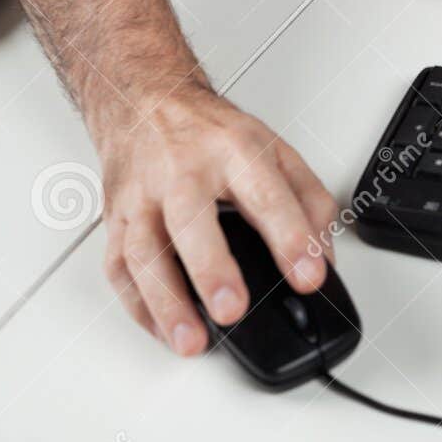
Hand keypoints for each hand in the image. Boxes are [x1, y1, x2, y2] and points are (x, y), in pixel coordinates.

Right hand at [97, 85, 339, 354]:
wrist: (147, 101)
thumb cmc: (210, 132)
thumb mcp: (274, 149)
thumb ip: (308, 200)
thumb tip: (325, 255)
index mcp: (232, 150)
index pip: (266, 194)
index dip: (291, 236)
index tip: (309, 275)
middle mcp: (183, 171)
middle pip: (191, 219)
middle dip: (211, 268)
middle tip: (232, 310)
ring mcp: (143, 196)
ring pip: (143, 251)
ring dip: (166, 302)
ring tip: (192, 340)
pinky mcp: (116, 219)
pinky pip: (119, 268)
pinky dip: (138, 306)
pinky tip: (162, 329)